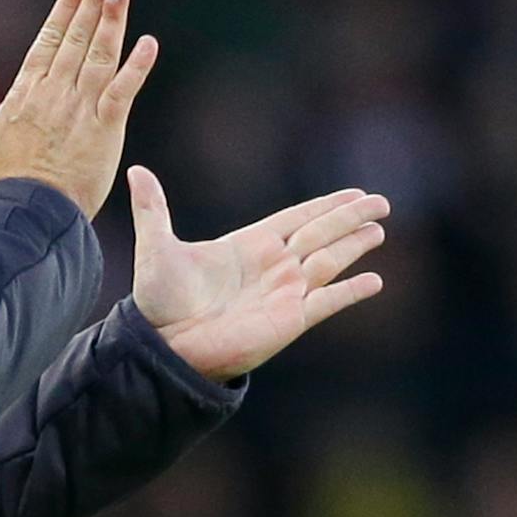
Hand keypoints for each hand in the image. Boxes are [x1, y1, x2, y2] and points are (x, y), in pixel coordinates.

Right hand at [0, 0, 156, 219]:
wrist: (26, 213)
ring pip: (99, 55)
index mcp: (26, 92)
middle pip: (76, 37)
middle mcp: (55, 92)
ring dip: (111, 20)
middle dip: (92, 1)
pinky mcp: (105, 130)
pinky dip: (136, 67)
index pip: (49, 38)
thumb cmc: (1, 182)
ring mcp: (81, 109)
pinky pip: (123, 92)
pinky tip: (148, 42)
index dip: (65, 7)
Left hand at [126, 166, 388, 381]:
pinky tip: (373, 281)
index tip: (352, 193)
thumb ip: (152, 208)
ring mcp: (284, 292)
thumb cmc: (160, 301)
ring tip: (379, 230)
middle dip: (351, 217)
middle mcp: (273, 266)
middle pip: (322, 233)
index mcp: (249, 245)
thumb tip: (136, 170)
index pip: (297, 218)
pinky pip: (328, 301)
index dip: (326, 205)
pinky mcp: (290, 319)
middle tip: (381, 201)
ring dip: (355, 245)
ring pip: (330, 261)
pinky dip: (350, 291)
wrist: (167, 345)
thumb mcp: (157, 248)